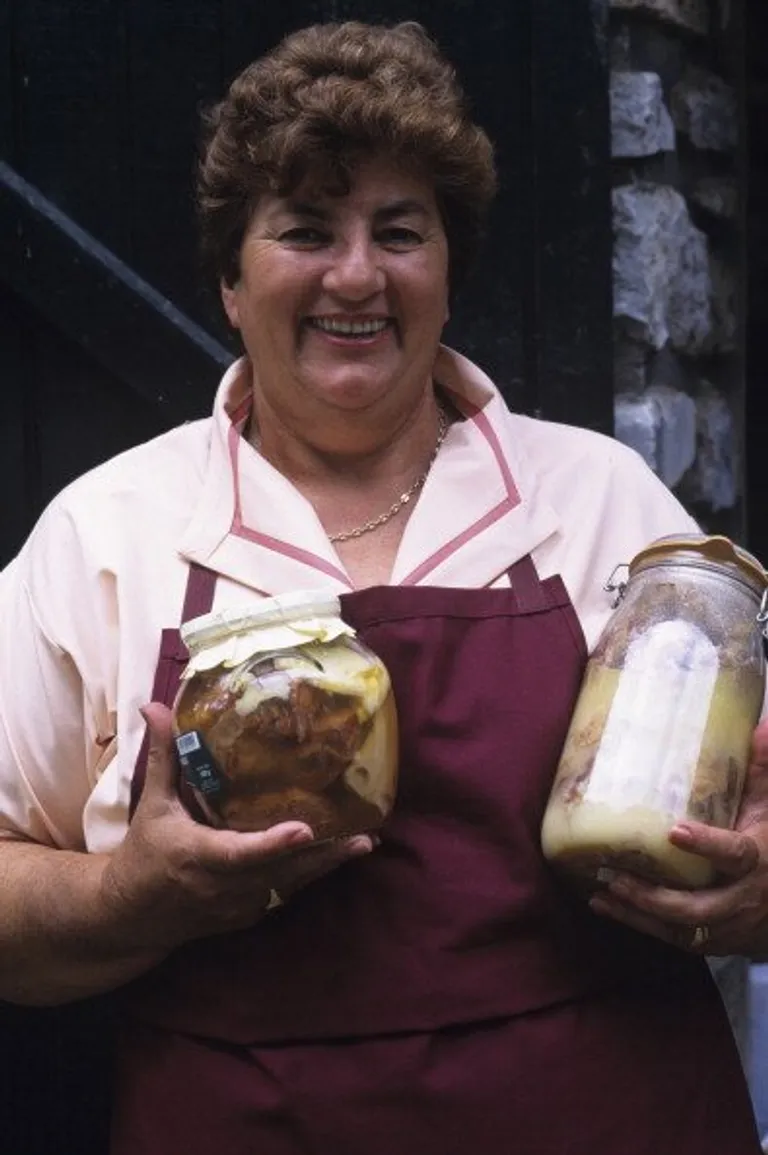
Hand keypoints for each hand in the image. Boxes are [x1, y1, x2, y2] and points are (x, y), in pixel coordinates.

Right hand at [100, 702, 373, 954]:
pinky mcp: (247, 915)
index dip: (273, 844)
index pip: (240, 852)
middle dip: (323, 856)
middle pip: (280, 872)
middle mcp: (222, 886)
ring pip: (288, 886)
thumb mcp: (152, 805)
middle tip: (362, 838)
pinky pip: (283, 895)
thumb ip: (163, 757)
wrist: (131, 916)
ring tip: (363, 843)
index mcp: (198, 855)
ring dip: (326, 866)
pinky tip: (337, 856)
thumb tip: (154, 706)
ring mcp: (237, 906)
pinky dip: (309, 877)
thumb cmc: (143, 853)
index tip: (305, 829)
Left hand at [589, 719, 767, 957]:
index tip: (675, 831)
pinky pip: (677, 940)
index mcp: (758, 859)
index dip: (708, 845)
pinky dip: (642, 927)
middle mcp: (744, 898)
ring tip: (602, 894)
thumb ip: (761, 770)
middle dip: (655, 897)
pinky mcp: (717, 942)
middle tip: (615, 875)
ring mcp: (731, 926)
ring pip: (683, 929)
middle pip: (699, 906)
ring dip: (640, 915)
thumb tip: (761, 727)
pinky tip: (609, 907)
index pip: (735, 854)